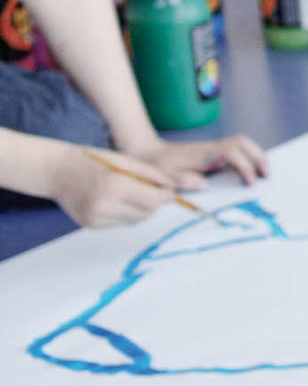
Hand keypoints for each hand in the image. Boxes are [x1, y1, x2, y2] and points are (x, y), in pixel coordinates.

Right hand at [45, 144, 180, 227]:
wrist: (57, 171)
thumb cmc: (93, 161)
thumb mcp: (125, 160)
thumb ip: (151, 174)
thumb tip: (172, 189)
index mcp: (115, 185)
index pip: (153, 200)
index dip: (165, 196)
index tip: (169, 191)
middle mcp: (104, 205)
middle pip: (146, 213)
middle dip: (154, 203)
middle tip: (151, 191)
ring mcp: (96, 218)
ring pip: (134, 221)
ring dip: (140, 210)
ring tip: (131, 194)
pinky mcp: (91, 225)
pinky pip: (119, 223)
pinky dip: (124, 214)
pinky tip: (114, 200)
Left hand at [137, 133, 269, 187]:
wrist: (148, 152)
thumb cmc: (158, 166)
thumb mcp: (166, 177)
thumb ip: (185, 181)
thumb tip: (205, 185)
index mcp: (203, 154)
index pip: (231, 154)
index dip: (244, 167)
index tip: (250, 182)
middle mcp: (211, 148)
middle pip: (242, 142)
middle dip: (258, 157)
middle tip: (267, 175)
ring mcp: (213, 147)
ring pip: (242, 143)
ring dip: (256, 155)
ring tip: (264, 173)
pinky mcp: (213, 151)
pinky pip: (237, 149)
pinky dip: (249, 157)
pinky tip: (250, 171)